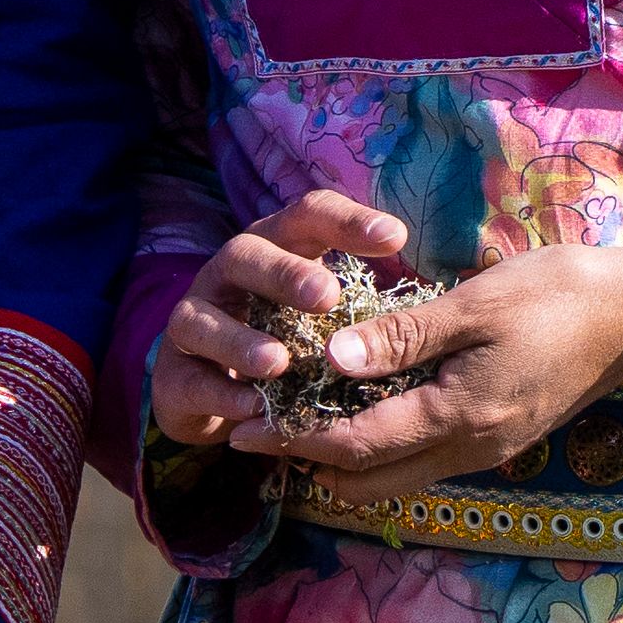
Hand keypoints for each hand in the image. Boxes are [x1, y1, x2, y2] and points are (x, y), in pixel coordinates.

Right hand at [143, 189, 420, 455]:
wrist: (208, 388)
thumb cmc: (287, 335)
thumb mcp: (326, 311)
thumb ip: (368, 297)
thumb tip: (446, 298)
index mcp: (277, 246)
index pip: (310, 216)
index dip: (349, 222)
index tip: (396, 237)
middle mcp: (231, 273)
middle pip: (250, 254)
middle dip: (287, 275)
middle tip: (328, 297)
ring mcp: (196, 320)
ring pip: (204, 319)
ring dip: (241, 340)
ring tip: (279, 363)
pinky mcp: (175, 374)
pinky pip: (192, 380)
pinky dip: (222, 394)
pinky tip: (252, 407)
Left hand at [274, 238, 622, 500]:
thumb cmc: (560, 294)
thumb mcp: (477, 303)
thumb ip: (404, 336)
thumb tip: (333, 360)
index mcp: (459, 415)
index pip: (354, 446)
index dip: (294, 440)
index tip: (245, 426)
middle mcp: (470, 450)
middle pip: (369, 482)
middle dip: (310, 463)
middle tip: (264, 430)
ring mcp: (488, 451)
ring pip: (397, 480)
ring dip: (346, 461)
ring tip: (302, 423)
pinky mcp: (501, 440)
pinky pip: (425, 463)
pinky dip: (383, 450)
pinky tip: (365, 411)